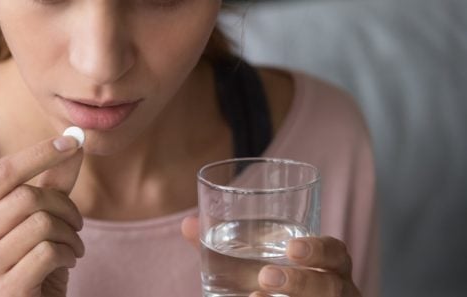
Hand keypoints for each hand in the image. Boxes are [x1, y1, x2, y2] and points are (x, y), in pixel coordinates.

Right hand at [0, 135, 84, 296]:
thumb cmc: (33, 264)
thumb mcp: (39, 218)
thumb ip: (52, 181)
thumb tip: (75, 138)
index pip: (1, 172)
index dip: (40, 153)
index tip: (73, 142)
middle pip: (26, 197)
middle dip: (64, 206)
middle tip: (75, 222)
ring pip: (41, 224)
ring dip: (69, 234)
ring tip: (71, 246)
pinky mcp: (2, 291)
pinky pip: (48, 252)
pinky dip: (68, 254)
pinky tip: (65, 264)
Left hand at [181, 217, 361, 296]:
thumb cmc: (272, 284)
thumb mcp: (251, 267)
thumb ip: (223, 248)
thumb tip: (188, 224)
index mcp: (327, 266)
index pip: (336, 252)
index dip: (319, 249)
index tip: (291, 248)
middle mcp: (336, 290)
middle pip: (331, 286)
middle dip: (301, 282)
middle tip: (264, 276)